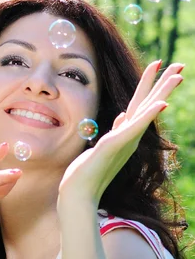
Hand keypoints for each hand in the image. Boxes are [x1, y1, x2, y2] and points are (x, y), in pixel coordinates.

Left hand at [57, 60, 184, 208]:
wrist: (79, 194)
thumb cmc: (88, 172)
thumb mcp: (102, 146)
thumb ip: (116, 130)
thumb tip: (123, 116)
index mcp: (125, 134)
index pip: (140, 104)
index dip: (150, 85)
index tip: (161, 66)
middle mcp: (128, 136)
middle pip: (148, 104)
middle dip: (164, 84)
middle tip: (181, 64)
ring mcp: (123, 141)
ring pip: (145, 112)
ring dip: (161, 93)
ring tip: (177, 76)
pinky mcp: (114, 145)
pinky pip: (133, 128)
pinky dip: (147, 116)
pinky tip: (161, 104)